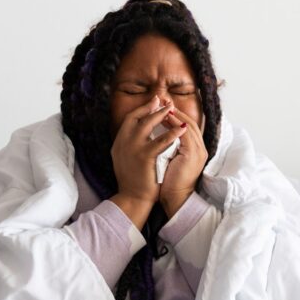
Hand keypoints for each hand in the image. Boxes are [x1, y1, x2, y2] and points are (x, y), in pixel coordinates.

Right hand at [109, 95, 188, 227]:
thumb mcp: (124, 159)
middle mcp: (123, 142)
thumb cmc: (132, 181)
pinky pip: (160, 141)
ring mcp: (132, 148)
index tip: (153, 102)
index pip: (129, 119)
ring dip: (161, 115)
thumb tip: (137, 133)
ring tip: (172, 109)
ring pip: (147, 124)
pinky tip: (180, 129)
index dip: (142, 109)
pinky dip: (171, 133)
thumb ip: (129, 145)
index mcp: (119, 142)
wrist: (132, 198)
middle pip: (136, 116)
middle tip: (163, 101)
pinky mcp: (144, 156)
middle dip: (151, 107)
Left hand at [158, 107, 206, 216]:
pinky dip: (174, 124)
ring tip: (162, 106)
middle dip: (176, 110)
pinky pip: (185, 134)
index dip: (176, 115)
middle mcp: (200, 149)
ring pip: (188, 125)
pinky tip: (164, 118)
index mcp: (195, 150)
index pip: (187, 127)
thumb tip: (157, 137)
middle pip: (190, 122)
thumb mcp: (170, 161)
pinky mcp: (193, 154)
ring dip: (175, 114)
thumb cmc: (170, 184)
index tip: (162, 107)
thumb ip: (169, 148)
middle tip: (162, 100)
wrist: (176, 200)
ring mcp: (198, 151)